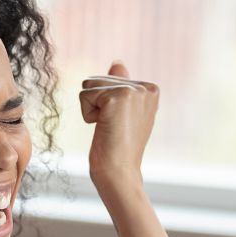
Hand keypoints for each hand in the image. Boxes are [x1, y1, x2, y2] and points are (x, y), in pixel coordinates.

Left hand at [79, 61, 159, 185]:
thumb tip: (117, 62)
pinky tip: (104, 128)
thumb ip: (121, 85)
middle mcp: (146, 87)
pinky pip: (85, 95)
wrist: (120, 173)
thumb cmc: (119, 148)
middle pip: (99, 79)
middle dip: (97, 104)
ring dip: (92, 109)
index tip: (120, 124)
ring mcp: (133, 91)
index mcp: (151, 89)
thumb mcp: (123, 113)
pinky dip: (87, 114)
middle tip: (113, 128)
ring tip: (109, 128)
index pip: (110, 79)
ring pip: (90, 84)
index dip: (106, 104)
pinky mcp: (117, 97)